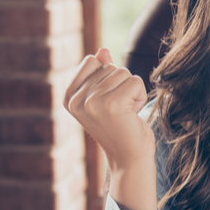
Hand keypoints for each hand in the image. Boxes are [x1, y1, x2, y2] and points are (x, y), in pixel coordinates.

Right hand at [64, 48, 157, 209]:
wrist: (129, 158)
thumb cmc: (120, 127)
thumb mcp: (106, 97)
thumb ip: (101, 73)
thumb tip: (103, 51)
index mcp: (69, 96)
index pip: (92, 61)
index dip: (107, 77)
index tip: (107, 101)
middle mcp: (76, 99)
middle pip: (109, 66)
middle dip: (121, 85)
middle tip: (119, 111)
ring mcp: (92, 102)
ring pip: (123, 72)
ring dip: (131, 92)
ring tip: (126, 113)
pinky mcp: (112, 104)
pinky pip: (135, 81)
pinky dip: (140, 96)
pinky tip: (133, 115)